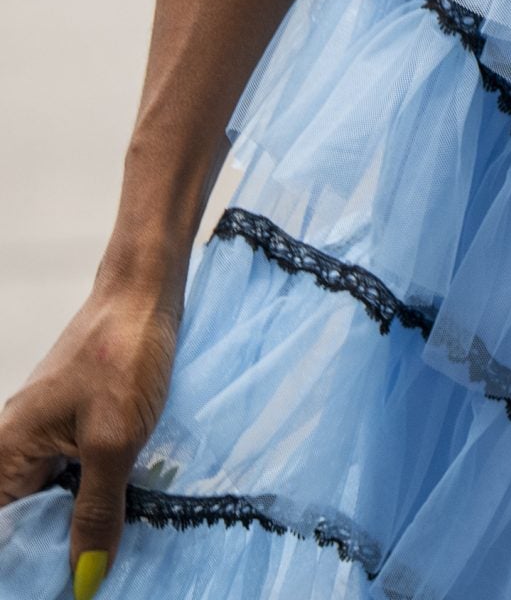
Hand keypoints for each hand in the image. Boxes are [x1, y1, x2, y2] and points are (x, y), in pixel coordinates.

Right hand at [0, 271, 181, 586]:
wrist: (147, 288)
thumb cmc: (126, 353)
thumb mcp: (114, 442)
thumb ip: (96, 512)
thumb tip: (84, 580)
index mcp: (7, 450)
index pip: (0, 528)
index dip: (21, 564)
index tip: (54, 588)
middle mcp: (16, 446)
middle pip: (22, 521)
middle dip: (53, 554)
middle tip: (92, 581)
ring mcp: (48, 435)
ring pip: (51, 502)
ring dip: (78, 529)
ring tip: (109, 560)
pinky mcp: (77, 425)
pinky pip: (74, 478)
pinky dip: (94, 500)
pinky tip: (123, 520)